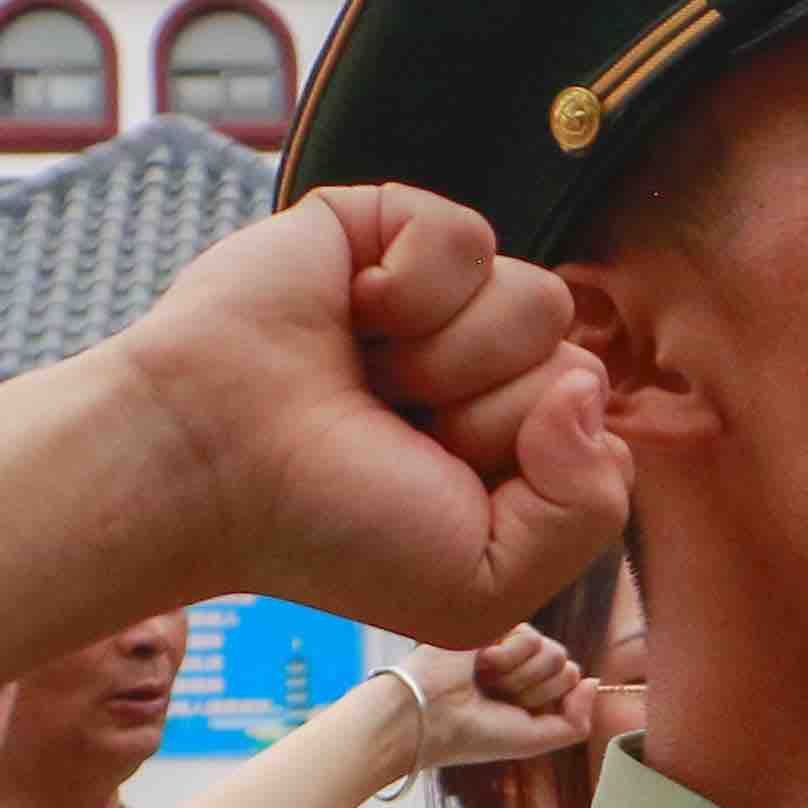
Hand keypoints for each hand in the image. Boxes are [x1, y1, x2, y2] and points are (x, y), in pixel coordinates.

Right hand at [97, 188, 629, 647]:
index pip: (597, 428)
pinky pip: (469, 237)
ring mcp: (438, 295)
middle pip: (577, 363)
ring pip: (539, 299)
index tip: (438, 490)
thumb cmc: (332, 533)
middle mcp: (481, 366)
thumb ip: (587, 509)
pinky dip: (410, 288)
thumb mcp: (488, 582)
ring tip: (367, 379)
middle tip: (393, 435)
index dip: (533, 466)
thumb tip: (585, 386)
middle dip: (490, 417)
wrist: (210, 467)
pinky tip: (349, 314)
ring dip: (449, 359)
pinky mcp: (387, 226)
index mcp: (509, 443)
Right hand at [391, 635, 587, 774]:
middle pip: (565, 667)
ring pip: (553, 652)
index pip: (570, 683)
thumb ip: (575, 721)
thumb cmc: (473, 734)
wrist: (428, 717)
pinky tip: (477, 665)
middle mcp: (520, 666)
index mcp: (528, 691)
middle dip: (535, 691)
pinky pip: (530, 637)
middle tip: (497, 696)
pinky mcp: (493, 623)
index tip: (513, 712)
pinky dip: (506, 659)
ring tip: (485, 681)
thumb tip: (594, 682)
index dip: (548, 702)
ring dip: (519, 677)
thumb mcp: (534, 740)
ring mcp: (507, 644)